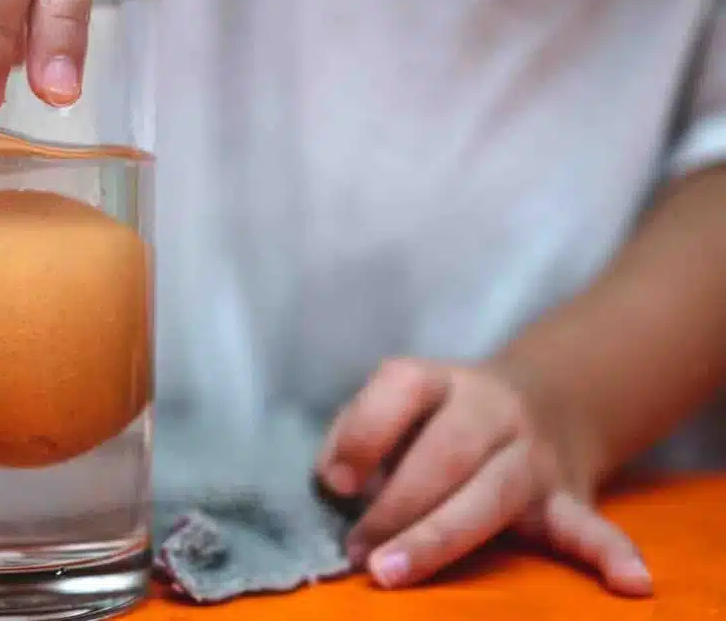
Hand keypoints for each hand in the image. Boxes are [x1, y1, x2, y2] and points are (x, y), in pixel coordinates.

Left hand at [316, 358, 653, 596]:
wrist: (543, 400)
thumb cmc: (441, 417)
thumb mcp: (399, 404)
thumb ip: (358, 432)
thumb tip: (334, 479)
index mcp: (442, 380)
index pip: (402, 386)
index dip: (364, 432)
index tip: (336, 483)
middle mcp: (492, 408)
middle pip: (446, 452)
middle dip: (395, 505)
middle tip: (358, 552)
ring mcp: (534, 453)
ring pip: (492, 493)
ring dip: (437, 537)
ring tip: (393, 572)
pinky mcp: (568, 495)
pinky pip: (589, 523)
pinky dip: (608, 552)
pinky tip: (629, 582)